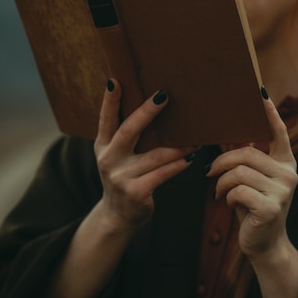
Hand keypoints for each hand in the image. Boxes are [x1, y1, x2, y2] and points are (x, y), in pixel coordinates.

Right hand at [94, 80, 194, 232]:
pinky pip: (163, 173)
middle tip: (163, 95)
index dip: (109, 100)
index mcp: (103, 145)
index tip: (114, 80)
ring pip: (154, 155)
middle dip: (146, 112)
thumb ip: (127, 137)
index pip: (105, 119)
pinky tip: (191, 157)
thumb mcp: (117, 156)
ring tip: (195, 137)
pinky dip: (179, 165)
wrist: (118, 216)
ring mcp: (121, 177)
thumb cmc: (124, 176)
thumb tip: (155, 106)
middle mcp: (109, 159)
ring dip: (178, 145)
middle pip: (128, 130)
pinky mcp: (136, 192)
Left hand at [207, 92, 297, 262]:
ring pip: (239, 172)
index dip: (269, 112)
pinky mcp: (271, 207)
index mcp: (285, 163)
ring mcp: (283, 191)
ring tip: (219, 191)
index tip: (260, 92)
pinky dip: (226, 196)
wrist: (264, 243)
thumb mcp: (251, 179)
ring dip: (222, 182)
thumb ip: (246, 159)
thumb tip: (225, 136)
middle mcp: (289, 174)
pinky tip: (227, 203)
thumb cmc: (254, 206)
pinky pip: (237, 190)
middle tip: (209, 172)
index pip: (278, 132)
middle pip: (247, 153)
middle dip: (222, 162)